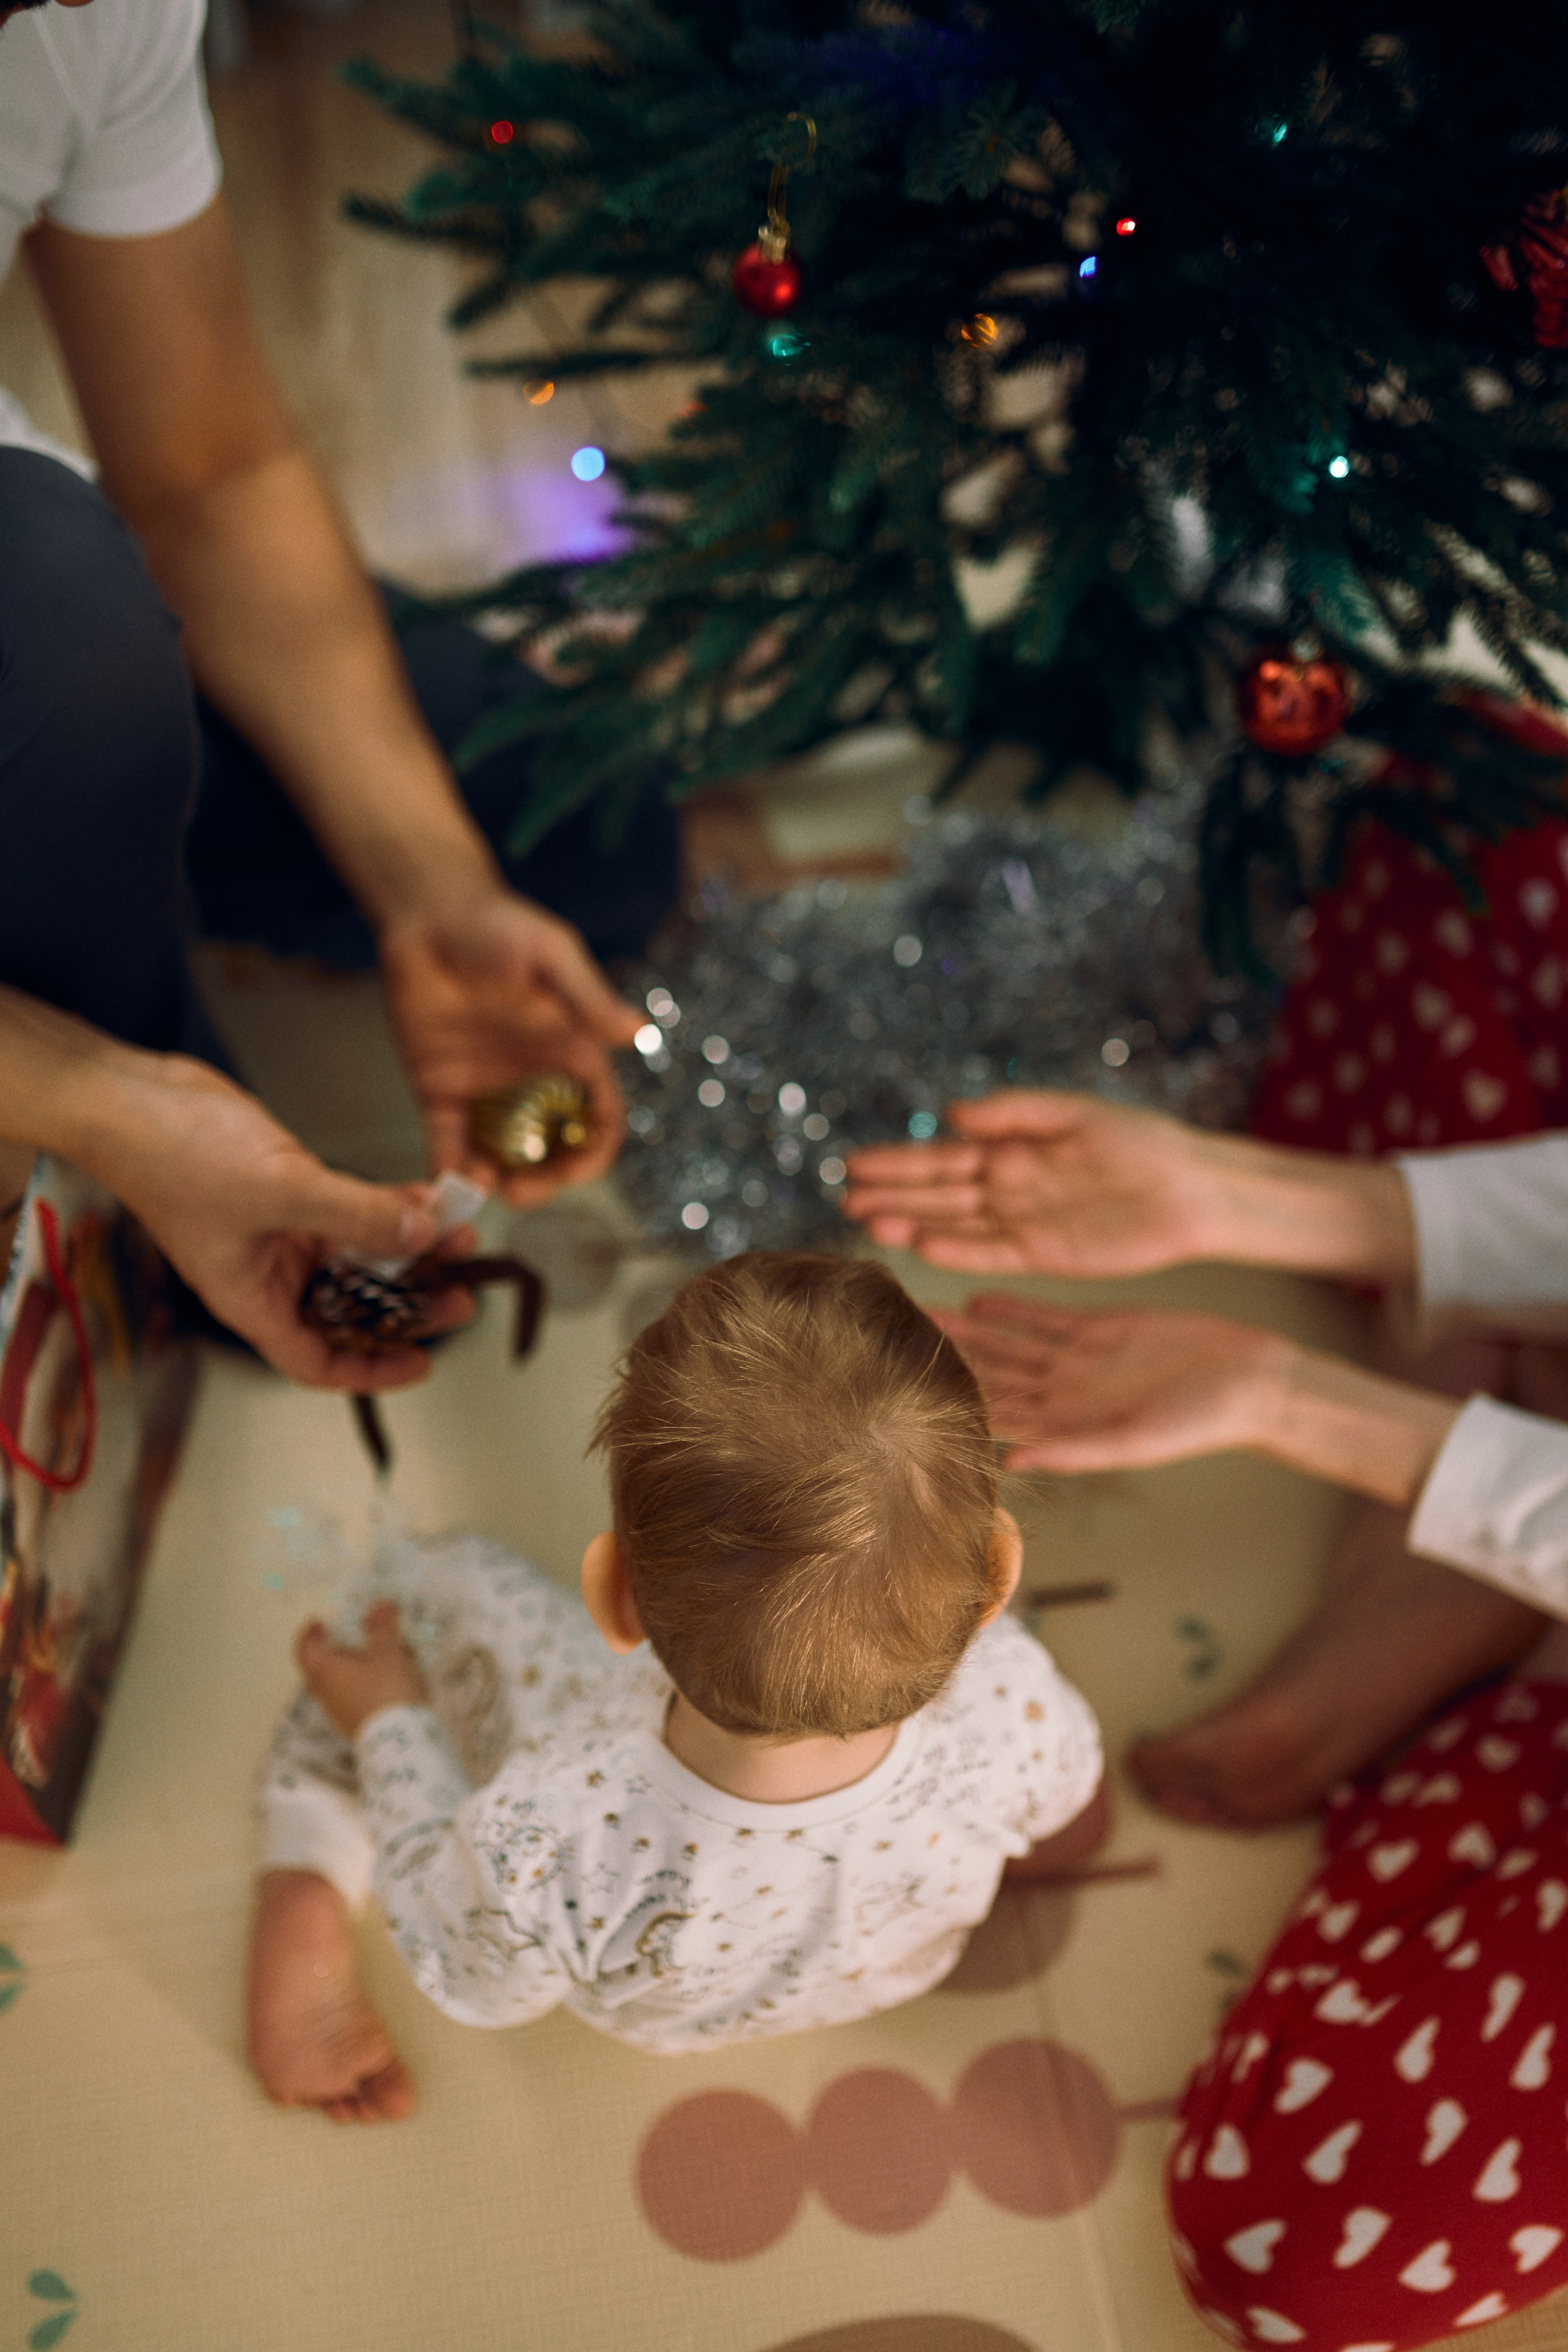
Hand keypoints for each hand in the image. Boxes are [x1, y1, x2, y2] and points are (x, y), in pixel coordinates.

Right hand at [103, 1054, 472, 1388]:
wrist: (130, 1097)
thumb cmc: (174, 1156)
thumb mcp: (280, 1192)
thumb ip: (357, 1215)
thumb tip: (421, 1234)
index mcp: (253, 1300)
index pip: (317, 1361)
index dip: (372, 1371)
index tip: (423, 1363)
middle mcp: (269, 1274)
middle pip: (349, 1310)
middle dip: (408, 1304)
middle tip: (462, 1292)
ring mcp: (279, 1233)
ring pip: (357, 1257)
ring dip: (407, 1247)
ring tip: (460, 1233)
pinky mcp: (287, 1192)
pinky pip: (351, 1213)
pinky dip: (388, 1207)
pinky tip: (428, 1196)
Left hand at [297, 1602, 428, 1737]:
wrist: (399, 1740)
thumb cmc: (386, 1690)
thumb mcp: (388, 1652)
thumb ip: (383, 1628)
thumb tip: (379, 1605)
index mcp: (325, 1670)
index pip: (305, 1648)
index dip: (309, 1633)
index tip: (318, 1622)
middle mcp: (324, 1692)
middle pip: (316, 1668)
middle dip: (330, 1651)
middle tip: (345, 1638)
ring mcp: (337, 1712)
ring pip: (332, 1685)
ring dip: (345, 1669)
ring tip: (371, 1658)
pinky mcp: (351, 1725)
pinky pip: (347, 1698)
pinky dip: (357, 1685)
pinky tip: (380, 1683)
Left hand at [378, 885, 641, 1207]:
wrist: (427, 913)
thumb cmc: (498, 925)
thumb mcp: (551, 955)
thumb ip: (588, 997)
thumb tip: (638, 1032)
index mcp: (571, 1054)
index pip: (596, 1118)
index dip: (593, 1153)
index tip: (573, 1174)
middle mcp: (533, 1081)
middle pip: (552, 1150)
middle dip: (544, 1180)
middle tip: (519, 1195)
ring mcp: (487, 1090)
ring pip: (502, 1155)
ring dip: (496, 1181)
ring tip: (478, 1189)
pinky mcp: (440, 1090)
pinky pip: (447, 1141)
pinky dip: (447, 1169)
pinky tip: (445, 1184)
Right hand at [843, 1091, 1214, 1276]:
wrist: (1191, 1187)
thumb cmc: (1138, 1143)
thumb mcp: (1073, 1115)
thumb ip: (1013, 1113)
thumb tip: (951, 1113)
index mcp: (1010, 1151)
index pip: (942, 1158)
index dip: (898, 1162)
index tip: (853, 1163)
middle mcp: (1006, 1190)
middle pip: (939, 1194)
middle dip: (892, 1196)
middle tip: (845, 1199)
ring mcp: (1022, 1224)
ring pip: (955, 1225)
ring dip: (913, 1225)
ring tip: (870, 1224)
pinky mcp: (1044, 1255)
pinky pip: (992, 1253)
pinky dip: (958, 1251)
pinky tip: (923, 1247)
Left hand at [934, 1295, 1285, 1470]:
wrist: (1250, 1382)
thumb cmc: (1202, 1423)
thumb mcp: (1136, 1439)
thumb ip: (1075, 1450)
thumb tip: (1012, 1462)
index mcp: (1065, 1429)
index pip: (994, 1418)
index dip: (950, 1403)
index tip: (904, 1389)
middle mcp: (1062, 1397)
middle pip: (989, 1377)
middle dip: (943, 1360)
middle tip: (892, 1339)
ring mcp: (1077, 1363)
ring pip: (1007, 1344)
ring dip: (966, 1330)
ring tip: (921, 1311)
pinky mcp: (1097, 1330)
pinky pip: (1042, 1319)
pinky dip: (1011, 1308)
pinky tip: (975, 1295)